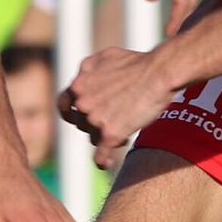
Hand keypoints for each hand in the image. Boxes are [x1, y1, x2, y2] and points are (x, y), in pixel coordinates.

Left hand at [60, 46, 176, 169]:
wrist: (157, 73)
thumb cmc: (135, 63)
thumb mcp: (103, 57)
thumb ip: (87, 70)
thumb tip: (79, 80)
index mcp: (78, 85)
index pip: (64, 106)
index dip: (71, 113)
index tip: (76, 118)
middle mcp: (82, 104)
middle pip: (82, 123)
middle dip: (96, 123)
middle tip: (116, 118)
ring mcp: (94, 120)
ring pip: (94, 137)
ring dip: (106, 136)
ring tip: (125, 127)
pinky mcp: (110, 134)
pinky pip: (100, 154)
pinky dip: (102, 160)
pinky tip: (105, 164)